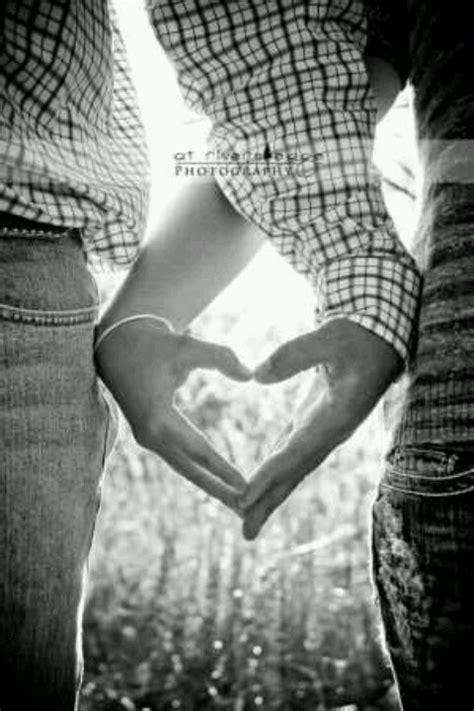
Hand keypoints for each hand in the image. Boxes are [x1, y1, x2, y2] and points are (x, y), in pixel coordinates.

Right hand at [95, 319, 251, 513]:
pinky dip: (199, 473)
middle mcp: (150, 435)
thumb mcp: (188, 345)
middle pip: (191, 470)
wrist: (116, 345)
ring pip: (184, 469)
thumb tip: (251, 375)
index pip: (198, 450)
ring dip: (210, 486)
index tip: (246, 487)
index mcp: (157, 417)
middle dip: (220, 491)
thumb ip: (221, 357)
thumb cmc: (153, 344)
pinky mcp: (150, 436)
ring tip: (238, 505)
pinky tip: (217, 485)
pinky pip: (178, 460)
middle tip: (248, 511)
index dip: (223, 469)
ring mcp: (148, 438)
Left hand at [241, 319, 401, 539]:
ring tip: (247, 519)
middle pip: (295, 471)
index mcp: (336, 416)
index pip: (297, 451)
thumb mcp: (330, 337)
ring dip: (271, 493)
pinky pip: (291, 451)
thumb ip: (295, 354)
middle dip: (269, 501)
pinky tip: (260, 484)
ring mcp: (323, 429)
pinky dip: (275, 470)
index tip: (245, 498)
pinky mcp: (314, 421)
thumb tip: (256, 376)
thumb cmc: (358, 337)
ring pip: (293, 466)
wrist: (380, 340)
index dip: (270, 475)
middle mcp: (330, 431)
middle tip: (245, 531)